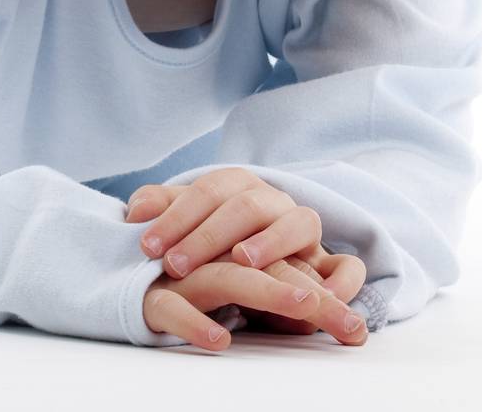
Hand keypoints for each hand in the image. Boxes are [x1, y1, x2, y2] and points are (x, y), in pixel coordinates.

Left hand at [127, 170, 368, 337]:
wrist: (258, 264)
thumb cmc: (212, 243)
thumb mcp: (184, 225)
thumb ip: (161, 211)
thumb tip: (134, 210)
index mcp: (238, 186)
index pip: (206, 191)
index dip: (176, 216)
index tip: (147, 246)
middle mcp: (275, 201)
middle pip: (247, 205)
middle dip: (209, 233)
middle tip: (175, 263)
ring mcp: (304, 229)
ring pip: (299, 223)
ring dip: (271, 241)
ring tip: (243, 260)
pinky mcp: (329, 262)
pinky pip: (347, 267)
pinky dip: (340, 279)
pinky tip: (316, 296)